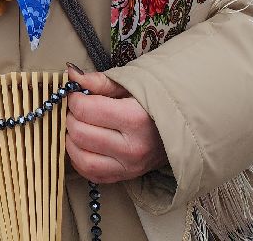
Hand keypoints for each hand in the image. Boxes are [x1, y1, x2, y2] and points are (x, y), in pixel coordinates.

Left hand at [64, 65, 168, 184]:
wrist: (181, 128)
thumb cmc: (154, 102)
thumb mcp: (131, 85)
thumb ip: (99, 81)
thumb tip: (71, 75)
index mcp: (134, 118)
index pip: (85, 110)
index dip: (74, 99)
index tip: (78, 94)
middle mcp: (132, 148)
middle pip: (80, 134)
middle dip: (71, 118)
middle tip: (78, 109)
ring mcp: (129, 167)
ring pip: (82, 159)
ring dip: (72, 141)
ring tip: (79, 127)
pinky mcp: (126, 178)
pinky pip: (91, 175)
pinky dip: (80, 160)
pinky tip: (84, 145)